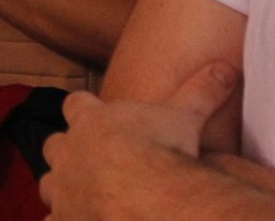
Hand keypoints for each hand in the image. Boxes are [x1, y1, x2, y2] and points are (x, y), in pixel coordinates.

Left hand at [40, 62, 238, 219]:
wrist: (145, 197)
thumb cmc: (161, 152)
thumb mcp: (183, 117)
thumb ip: (200, 93)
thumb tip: (226, 69)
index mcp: (89, 121)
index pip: (75, 104)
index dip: (83, 109)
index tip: (91, 113)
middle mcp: (67, 152)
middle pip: (54, 145)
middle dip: (67, 152)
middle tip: (87, 160)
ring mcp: (62, 189)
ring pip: (49, 185)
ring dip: (61, 189)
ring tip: (79, 196)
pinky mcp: (63, 220)